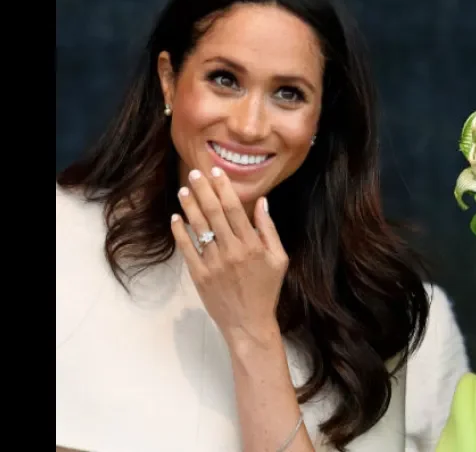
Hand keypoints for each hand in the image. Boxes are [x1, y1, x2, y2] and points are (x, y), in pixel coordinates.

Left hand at [171, 168, 287, 344]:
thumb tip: (262, 202)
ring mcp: (214, 264)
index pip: (235, 209)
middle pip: (214, 214)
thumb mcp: (279, 259)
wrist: (249, 323)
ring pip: (199, 229)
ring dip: (190, 207)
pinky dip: (180, 233)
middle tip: (194, 173)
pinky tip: (176, 219)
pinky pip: (188, 250)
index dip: (224, 189)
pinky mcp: (200, 276)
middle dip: (203, 191)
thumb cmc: (267, 290)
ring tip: (183, 190)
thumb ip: (269, 230)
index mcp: (252, 246)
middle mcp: (232, 252)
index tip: (215, 172)